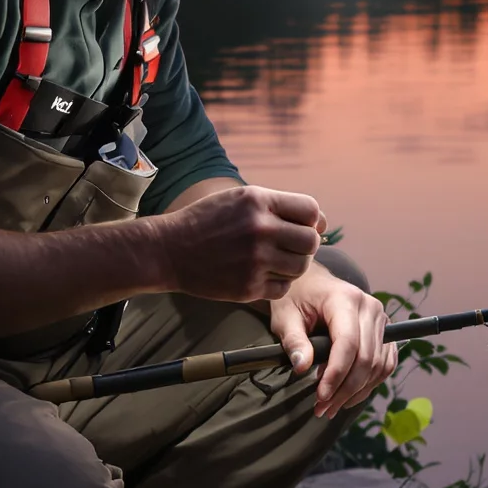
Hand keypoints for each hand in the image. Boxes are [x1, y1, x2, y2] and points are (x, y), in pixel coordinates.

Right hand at [154, 183, 322, 301]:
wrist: (168, 250)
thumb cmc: (208, 221)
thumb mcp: (240, 199)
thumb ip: (278, 206)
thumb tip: (319, 223)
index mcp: (258, 201)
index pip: (310, 210)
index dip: (312, 220)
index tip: (304, 227)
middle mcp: (259, 229)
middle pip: (310, 241)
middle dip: (306, 245)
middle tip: (291, 247)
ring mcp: (254, 260)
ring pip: (301, 267)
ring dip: (295, 265)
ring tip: (276, 260)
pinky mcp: (248, 287)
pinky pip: (284, 288)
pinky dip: (278, 283)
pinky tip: (262, 274)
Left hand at [271, 265, 392, 420]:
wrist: (311, 282)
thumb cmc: (296, 297)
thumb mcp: (285, 317)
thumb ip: (294, 341)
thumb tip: (302, 367)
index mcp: (345, 299)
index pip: (348, 343)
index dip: (337, 374)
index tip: (320, 396)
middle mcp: (370, 307)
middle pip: (366, 358)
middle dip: (345, 389)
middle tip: (322, 408)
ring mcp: (381, 319)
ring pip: (378, 365)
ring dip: (357, 391)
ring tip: (332, 406)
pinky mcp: (384, 331)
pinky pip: (385, 363)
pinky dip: (370, 383)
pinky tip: (350, 395)